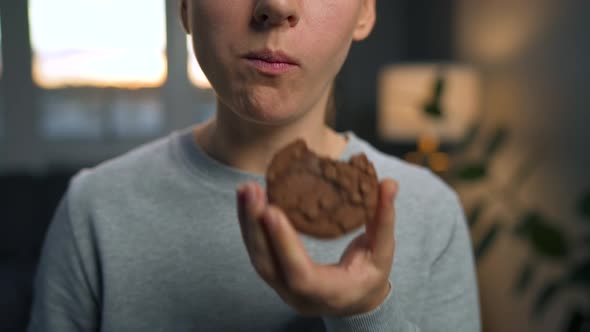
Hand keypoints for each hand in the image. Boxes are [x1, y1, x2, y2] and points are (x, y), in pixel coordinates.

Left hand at [236, 179, 398, 316]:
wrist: (354, 300)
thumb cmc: (370, 275)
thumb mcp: (383, 250)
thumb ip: (385, 218)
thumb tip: (389, 183)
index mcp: (329, 293)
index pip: (300, 274)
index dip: (285, 243)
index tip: (273, 210)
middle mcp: (299, 296)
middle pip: (268, 265)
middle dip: (256, 225)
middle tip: (252, 190)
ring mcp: (282, 289)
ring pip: (257, 258)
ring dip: (248, 222)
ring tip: (246, 190)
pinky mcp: (274, 276)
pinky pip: (257, 252)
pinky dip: (250, 225)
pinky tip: (248, 200)